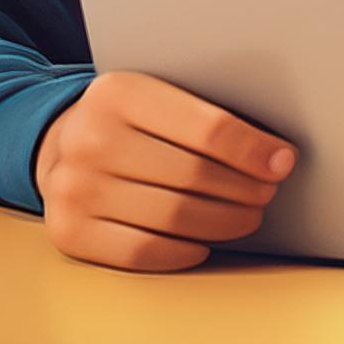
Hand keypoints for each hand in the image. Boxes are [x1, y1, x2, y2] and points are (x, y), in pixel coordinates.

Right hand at [34, 70, 295, 271]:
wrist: (60, 142)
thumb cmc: (130, 118)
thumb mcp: (157, 93)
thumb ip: (204, 112)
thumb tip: (275, 151)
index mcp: (120, 92)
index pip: (207, 128)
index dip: (253, 150)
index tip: (284, 162)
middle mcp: (90, 139)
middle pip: (193, 177)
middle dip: (244, 189)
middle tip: (268, 191)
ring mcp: (74, 189)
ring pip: (172, 218)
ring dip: (223, 222)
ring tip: (247, 216)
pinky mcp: (69, 232)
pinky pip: (141, 251)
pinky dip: (182, 251)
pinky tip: (205, 243)